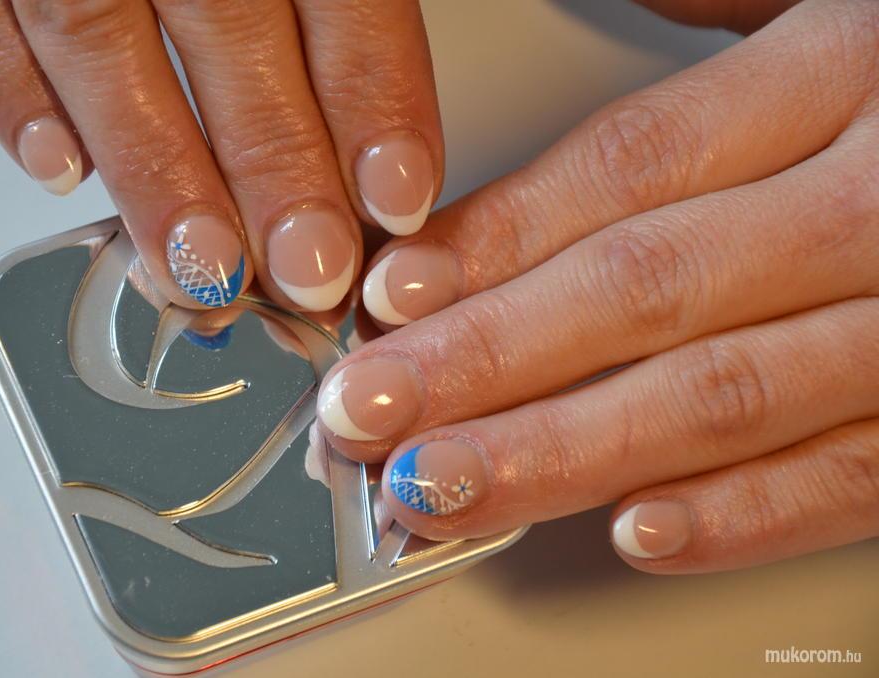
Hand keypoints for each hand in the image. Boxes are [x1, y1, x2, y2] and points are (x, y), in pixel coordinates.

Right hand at [0, 0, 441, 311]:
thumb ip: (324, 6)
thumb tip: (366, 147)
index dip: (372, 105)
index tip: (394, 200)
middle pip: (230, 34)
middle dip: (274, 168)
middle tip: (308, 269)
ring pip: (100, 42)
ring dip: (156, 172)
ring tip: (202, 270)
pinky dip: (13, 99)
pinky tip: (60, 175)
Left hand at [317, 0, 878, 573]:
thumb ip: (720, 30)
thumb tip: (595, 15)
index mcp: (845, 70)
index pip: (628, 171)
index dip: (496, 241)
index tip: (390, 299)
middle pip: (646, 289)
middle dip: (488, 362)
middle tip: (370, 415)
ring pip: (725, 394)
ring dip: (569, 452)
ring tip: (448, 486)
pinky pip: (857, 473)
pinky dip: (745, 512)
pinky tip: (636, 530)